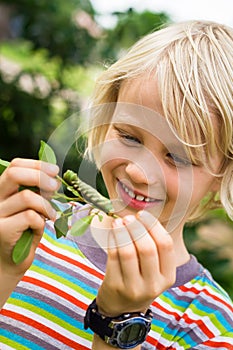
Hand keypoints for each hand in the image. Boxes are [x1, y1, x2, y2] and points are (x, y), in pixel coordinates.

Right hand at [0, 158, 58, 274]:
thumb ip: (37, 192)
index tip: (54, 170)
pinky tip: (39, 228)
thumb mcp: (31, 208)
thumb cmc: (22, 234)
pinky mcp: (1, 230)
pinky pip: (30, 217)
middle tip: (55, 187)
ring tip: (50, 216)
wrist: (9, 264)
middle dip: (40, 176)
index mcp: (1, 191)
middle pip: (15, 174)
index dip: (36, 165)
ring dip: (45, 206)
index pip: (14, 167)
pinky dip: (41, 221)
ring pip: (27, 197)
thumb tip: (53, 178)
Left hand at [95, 211, 175, 316]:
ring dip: (122, 232)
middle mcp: (153, 285)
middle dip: (137, 228)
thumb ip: (154, 247)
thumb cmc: (140, 280)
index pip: (165, 245)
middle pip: (147, 248)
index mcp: (168, 277)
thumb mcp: (155, 270)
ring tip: (119, 222)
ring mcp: (133, 288)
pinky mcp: (115, 286)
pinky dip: (112, 240)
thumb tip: (140, 216)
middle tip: (129, 218)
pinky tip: (112, 232)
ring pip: (128, 252)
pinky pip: (113, 257)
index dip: (153, 225)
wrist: (123, 309)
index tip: (142, 214)